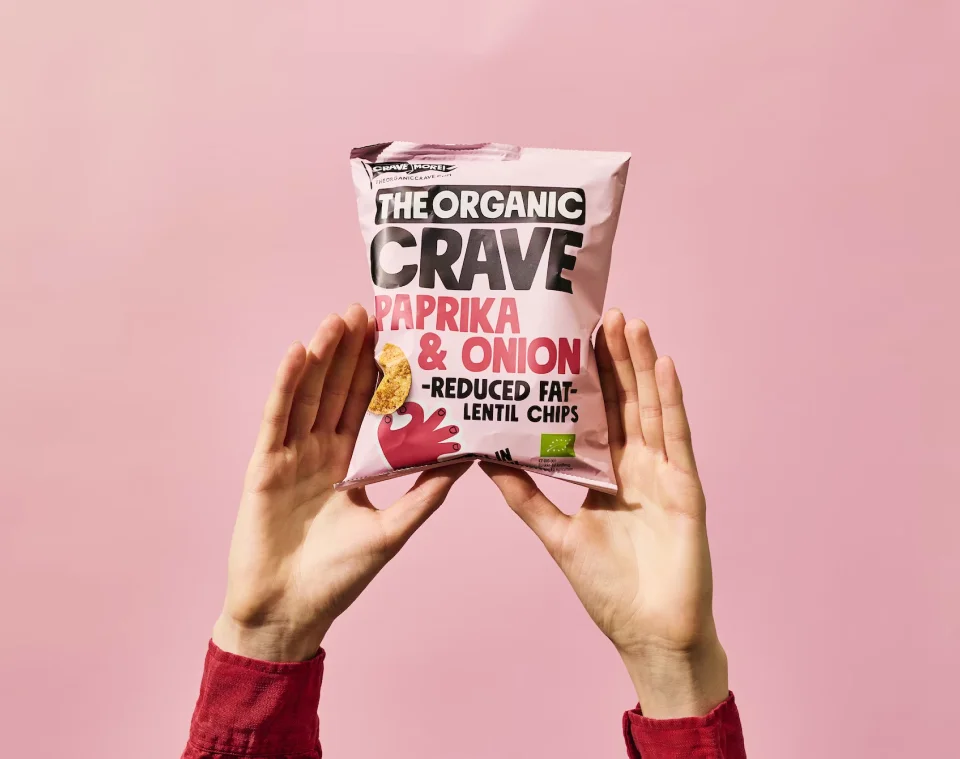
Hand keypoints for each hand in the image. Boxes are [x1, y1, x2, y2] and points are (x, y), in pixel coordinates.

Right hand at [213, 305, 469, 661]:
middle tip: (367, 309)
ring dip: (323, 357)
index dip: (379, 372)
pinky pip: (277, 418)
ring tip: (339, 320)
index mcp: (350, 463)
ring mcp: (291, 456)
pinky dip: (288, 385)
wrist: (288, 612)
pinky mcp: (264, 466)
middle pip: (339, 392)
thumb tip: (468, 459)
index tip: (396, 335)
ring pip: (309, 396)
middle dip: (352, 352)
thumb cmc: (339, 578)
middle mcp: (321, 452)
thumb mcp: (392, 530)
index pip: (368, 407)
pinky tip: (300, 353)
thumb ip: (425, 493)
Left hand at [482, 309, 727, 716]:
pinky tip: (665, 364)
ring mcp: (664, 474)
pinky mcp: (686, 489)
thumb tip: (482, 460)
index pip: (597, 413)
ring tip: (630, 323)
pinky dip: (671, 400)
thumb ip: (525, 495)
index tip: (572, 335)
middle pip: (624, 401)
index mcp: (608, 474)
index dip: (587, 375)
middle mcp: (638, 466)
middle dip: (615, 357)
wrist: (649, 634)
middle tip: (602, 311)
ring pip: (651, 408)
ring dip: (642, 365)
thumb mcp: (556, 533)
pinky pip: (677, 437)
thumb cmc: (608, 589)